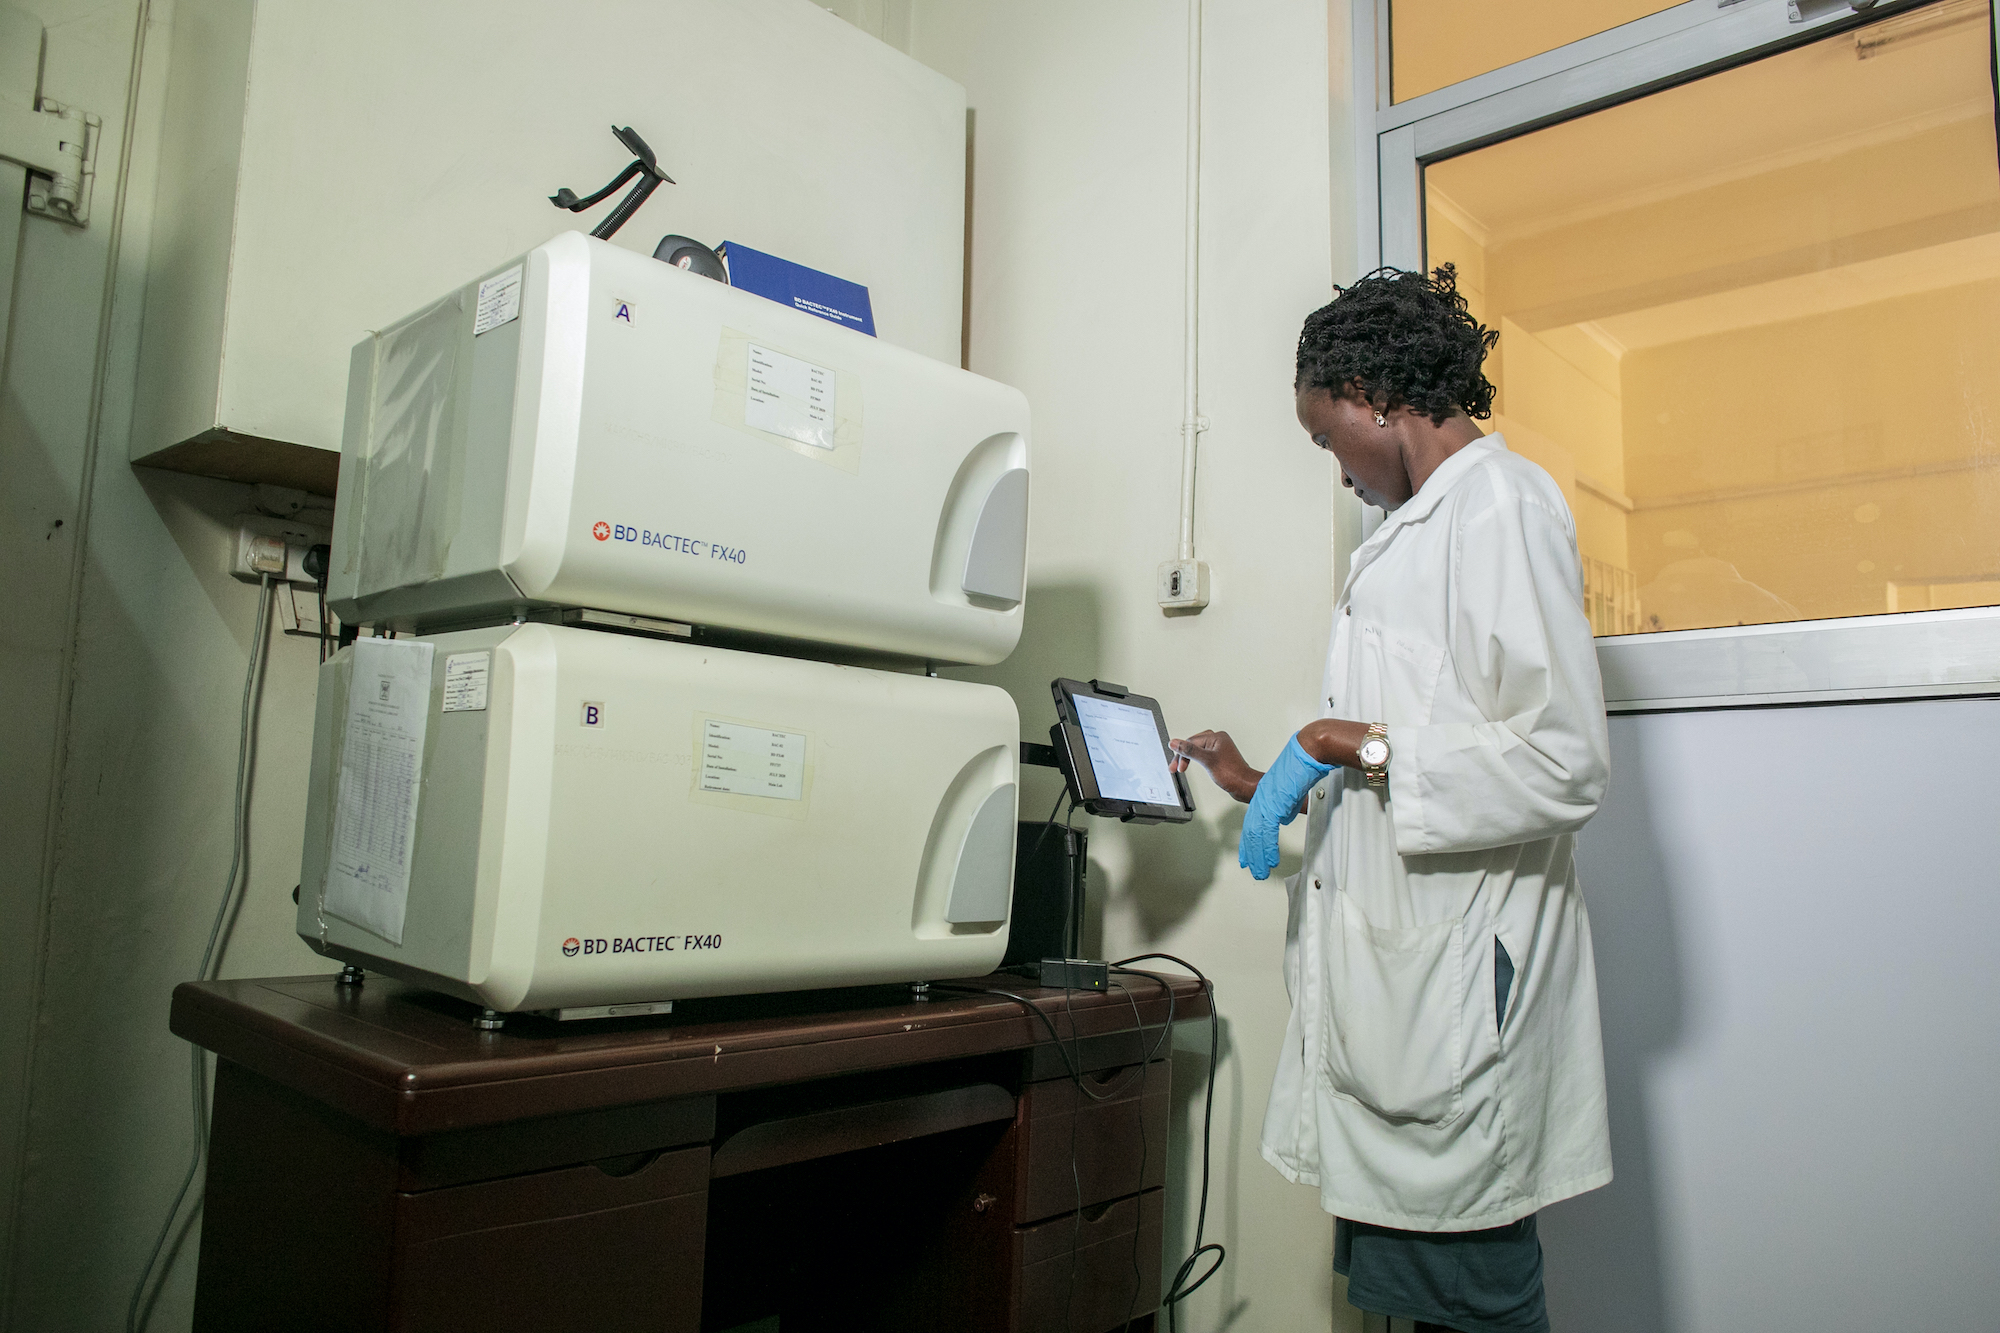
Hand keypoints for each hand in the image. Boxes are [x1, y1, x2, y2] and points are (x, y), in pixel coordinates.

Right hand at [1169, 730, 1261, 802]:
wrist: (1244, 786)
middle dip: (1183, 756)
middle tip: (1175, 768)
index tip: (1174, 764)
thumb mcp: (1207, 760)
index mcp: (1217, 737)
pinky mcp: (1220, 758)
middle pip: (1193, 744)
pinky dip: (1196, 760)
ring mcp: (1220, 749)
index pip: (1192, 741)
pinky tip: (1193, 765)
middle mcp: (1219, 741)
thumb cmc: (1232, 774)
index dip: (1181, 753)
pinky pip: (1203, 755)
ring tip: (1181, 768)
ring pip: (1197, 749)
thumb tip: (1175, 743)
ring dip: (1188, 758)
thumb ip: (1189, 751)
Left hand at [1238, 736, 1332, 880]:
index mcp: (1263, 796)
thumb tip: (1284, 818)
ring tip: (1261, 872)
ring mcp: (1265, 802)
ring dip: (1259, 856)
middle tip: (1252, 868)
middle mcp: (1260, 799)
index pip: (1251, 823)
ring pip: (1256, 835)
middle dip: (1251, 853)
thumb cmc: (1302, 768)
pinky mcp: (1274, 804)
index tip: (1247, 855)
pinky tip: (1270, 860)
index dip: (1248, 842)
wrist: (1307, 755)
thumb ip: (1286, 806)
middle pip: (1250, 832)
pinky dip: (1268, 848)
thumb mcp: (1292, 791)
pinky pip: (1267, 832)